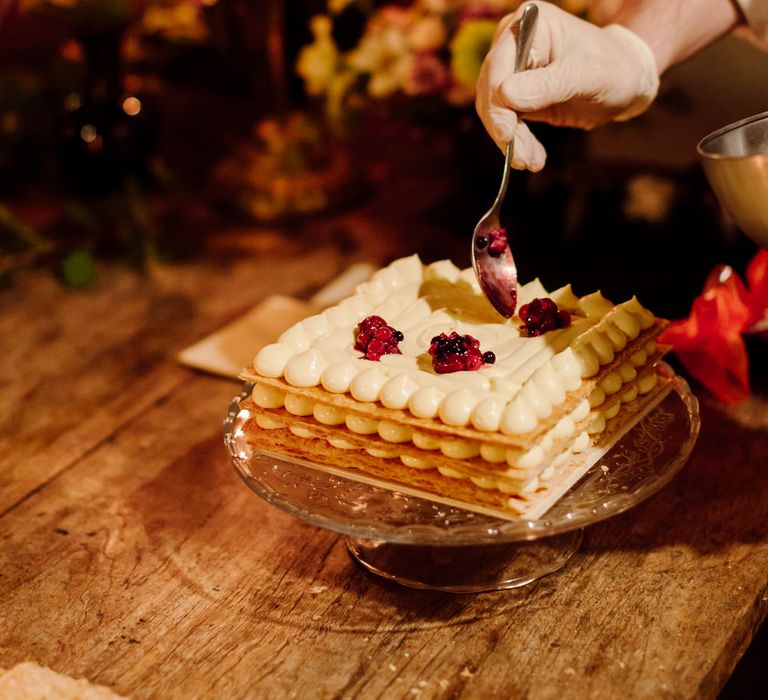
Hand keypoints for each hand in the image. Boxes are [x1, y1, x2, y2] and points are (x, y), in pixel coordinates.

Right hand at [475, 1, 658, 170]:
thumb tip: (505, 96)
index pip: (499, 65)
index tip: (506, 133)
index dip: (497, 101)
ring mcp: (514, 71)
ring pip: (496, 111)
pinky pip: (507, 122)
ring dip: (510, 140)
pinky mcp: (518, 96)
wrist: (627, 81)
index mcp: (530, 24)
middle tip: (520, 158)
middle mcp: (514, 44)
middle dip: (503, 127)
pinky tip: (532, 157)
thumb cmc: (613, 68)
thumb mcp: (586, 75)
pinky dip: (517, 142)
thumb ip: (546, 85)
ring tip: (530, 161)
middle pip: (491, 90)